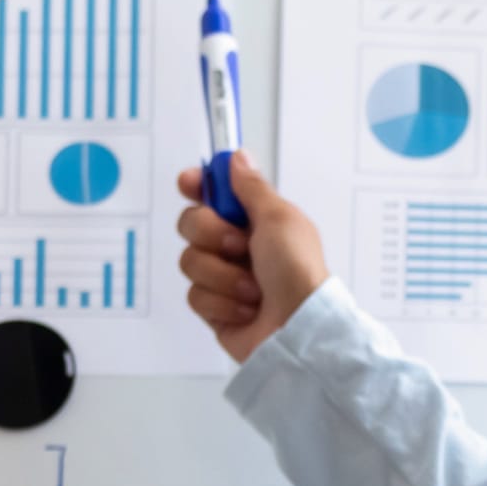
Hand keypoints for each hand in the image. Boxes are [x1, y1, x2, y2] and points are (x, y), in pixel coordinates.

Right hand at [176, 152, 329, 364]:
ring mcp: (225, 277)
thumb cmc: (297, 270)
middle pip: (191, 223)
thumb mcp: (279, 218)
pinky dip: (222, 302)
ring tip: (253, 288)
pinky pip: (195, 295)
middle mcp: (238, 246)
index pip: (214, 193)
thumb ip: (251, 187)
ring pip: (190, 261)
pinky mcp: (216, 308)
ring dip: (223, 275)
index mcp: (256, 220)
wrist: (297, 328)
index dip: (197, 185)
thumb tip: (237, 156)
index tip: (189, 183)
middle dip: (211, 234)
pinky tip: (246, 309)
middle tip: (240, 245)